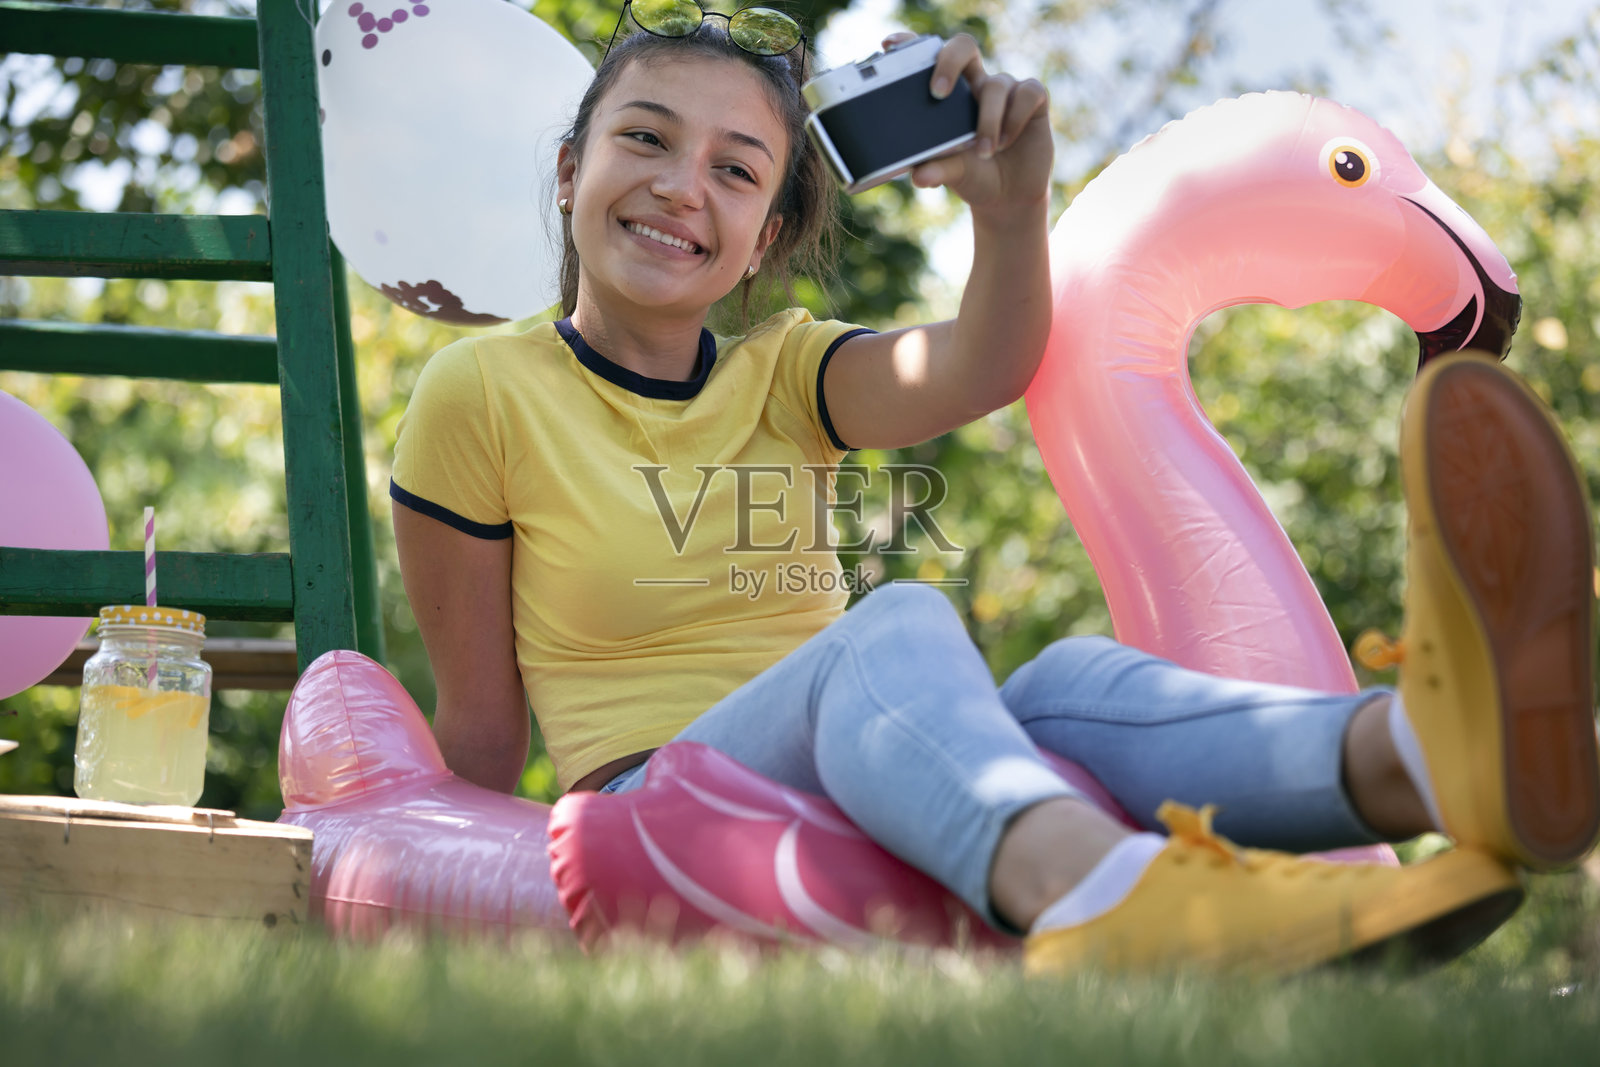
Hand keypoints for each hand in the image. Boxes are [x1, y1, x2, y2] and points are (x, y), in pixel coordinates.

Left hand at [882, 32, 1052, 218]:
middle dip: (949, 61)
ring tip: (985, 153)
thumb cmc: (974, 176)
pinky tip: (1007, 141)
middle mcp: (975, 84)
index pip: (931, 58)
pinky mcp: (1032, 98)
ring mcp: (1004, 88)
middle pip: (963, 46)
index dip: (913, 44)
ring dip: (988, 121)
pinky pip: (1027, 93)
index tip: (890, 45)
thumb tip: (919, 175)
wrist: (1008, 196)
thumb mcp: (952, 173)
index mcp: (949, 95)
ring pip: (996, 85)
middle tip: (938, 92)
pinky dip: (1015, 119)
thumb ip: (937, 168)